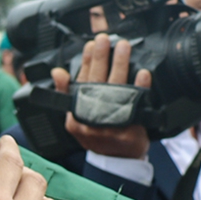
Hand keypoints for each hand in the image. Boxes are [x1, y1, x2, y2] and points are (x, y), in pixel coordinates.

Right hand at [52, 33, 150, 158]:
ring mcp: (109, 124)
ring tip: (123, 47)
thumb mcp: (75, 117)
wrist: (117, 160)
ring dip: (120, 64)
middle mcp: (91, 118)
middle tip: (105, 38)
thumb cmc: (98, 135)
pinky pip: (136, 103)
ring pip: (115, 87)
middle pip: (96, 81)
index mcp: (76, 113)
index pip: (79, 82)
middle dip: (101, 57)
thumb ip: (66, 94)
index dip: (85, 62)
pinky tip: (142, 73)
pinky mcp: (128, 129)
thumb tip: (57, 72)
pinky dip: (140, 87)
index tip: (90, 45)